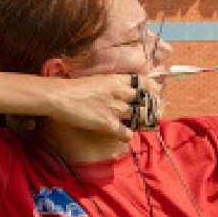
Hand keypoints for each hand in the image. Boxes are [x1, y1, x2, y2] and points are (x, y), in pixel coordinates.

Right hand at [46, 74, 162, 139]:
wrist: (60, 96)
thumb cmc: (74, 88)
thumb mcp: (97, 81)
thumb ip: (111, 85)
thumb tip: (119, 91)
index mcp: (117, 80)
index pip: (144, 82)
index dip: (154, 88)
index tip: (157, 93)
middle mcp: (120, 93)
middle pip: (147, 100)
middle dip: (153, 107)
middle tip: (155, 113)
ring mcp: (116, 109)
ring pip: (140, 116)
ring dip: (143, 122)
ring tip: (142, 125)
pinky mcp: (108, 123)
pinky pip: (126, 133)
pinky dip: (127, 136)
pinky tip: (124, 136)